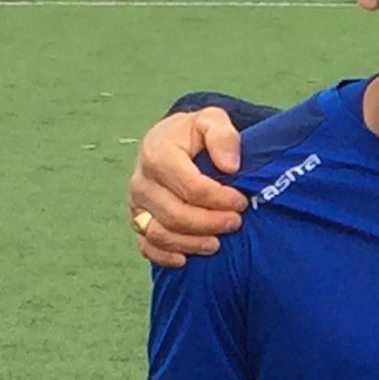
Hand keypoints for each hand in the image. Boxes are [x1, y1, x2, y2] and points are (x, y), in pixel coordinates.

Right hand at [129, 107, 247, 268]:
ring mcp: (137, 203)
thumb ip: (223, 135)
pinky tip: (186, 259)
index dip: (219, 199)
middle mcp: (141, 181)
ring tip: (217, 243)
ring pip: (160, 233)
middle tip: (235, 223)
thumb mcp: (212, 120)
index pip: (190, 187)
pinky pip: (146, 245)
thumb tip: (230, 166)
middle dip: (210, 223)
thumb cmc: (195, 134)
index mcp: (156, 153)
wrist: (174, 142)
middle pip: (175, 214)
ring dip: (192, 243)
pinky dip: (164, 256)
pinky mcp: (137, 220)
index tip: (241, 202)